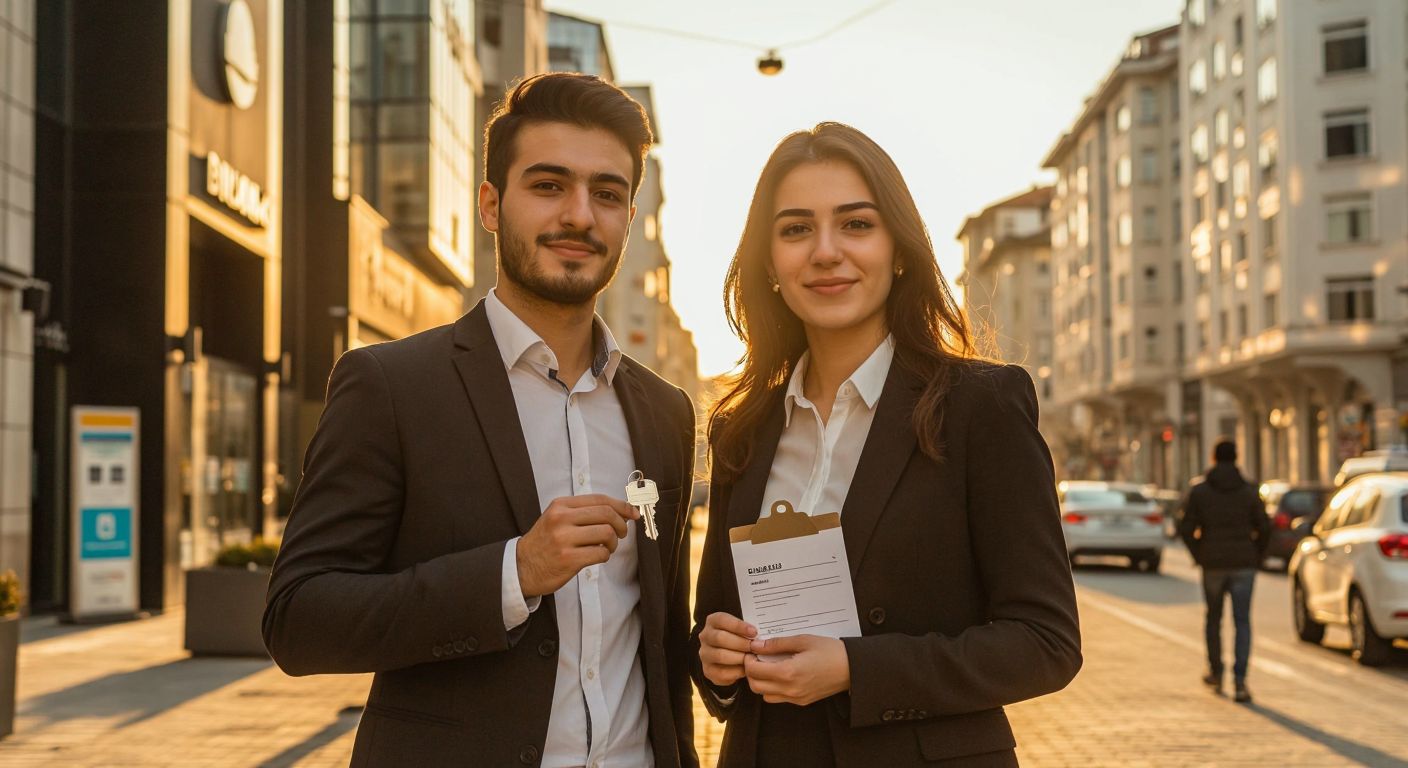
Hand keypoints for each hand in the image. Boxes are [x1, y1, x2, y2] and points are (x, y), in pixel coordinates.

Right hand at [516, 494, 637, 596]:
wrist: (521, 567)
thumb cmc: (545, 542)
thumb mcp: (558, 518)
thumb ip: (585, 512)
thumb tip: (623, 510)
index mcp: (561, 505)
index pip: (600, 500)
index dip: (622, 506)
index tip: (633, 514)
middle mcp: (562, 519)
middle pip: (607, 514)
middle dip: (621, 525)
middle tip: (621, 534)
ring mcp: (564, 539)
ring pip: (606, 533)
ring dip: (613, 542)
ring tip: (607, 548)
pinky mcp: (568, 559)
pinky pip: (601, 554)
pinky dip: (605, 556)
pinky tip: (598, 557)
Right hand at [698, 612, 755, 687]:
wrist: (730, 657)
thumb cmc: (740, 638)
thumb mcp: (743, 629)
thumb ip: (748, 630)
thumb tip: (761, 637)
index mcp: (713, 621)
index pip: (722, 620)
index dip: (738, 626)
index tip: (754, 632)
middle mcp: (705, 636)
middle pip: (720, 638)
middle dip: (741, 643)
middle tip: (755, 647)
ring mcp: (705, 654)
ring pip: (720, 655)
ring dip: (739, 657)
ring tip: (752, 658)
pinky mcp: (708, 670)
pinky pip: (721, 672)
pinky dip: (736, 672)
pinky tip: (746, 669)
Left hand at [743, 635, 850, 705]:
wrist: (852, 668)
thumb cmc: (830, 651)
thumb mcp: (803, 640)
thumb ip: (777, 644)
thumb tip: (757, 645)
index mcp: (788, 672)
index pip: (754, 671)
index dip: (748, 660)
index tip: (751, 651)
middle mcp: (790, 689)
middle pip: (755, 686)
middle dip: (751, 672)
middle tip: (756, 658)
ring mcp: (796, 698)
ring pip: (765, 695)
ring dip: (761, 682)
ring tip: (768, 666)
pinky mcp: (802, 702)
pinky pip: (779, 698)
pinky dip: (773, 688)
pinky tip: (780, 674)